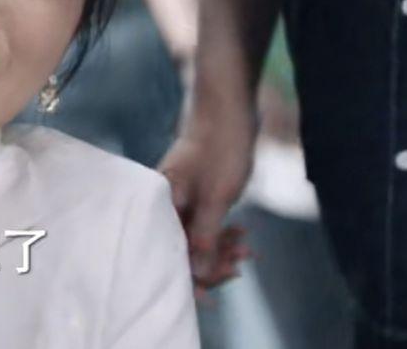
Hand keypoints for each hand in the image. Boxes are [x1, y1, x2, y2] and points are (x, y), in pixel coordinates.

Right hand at [158, 94, 255, 293]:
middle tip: (238, 268)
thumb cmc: (220, 148)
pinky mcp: (193, 193)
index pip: (166, 251)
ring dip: (219, 248)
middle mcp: (163, 203)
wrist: (227, 108)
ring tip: (246, 252)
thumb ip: (206, 235)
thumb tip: (199, 273)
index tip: (209, 296)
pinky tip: (240, 236)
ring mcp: (178, 198)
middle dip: (208, 263)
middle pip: (178, 246)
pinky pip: (202, 222)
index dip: (186, 276)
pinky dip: (220, 232)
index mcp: (160, 204)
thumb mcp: (218, 197)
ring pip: (193, 235)